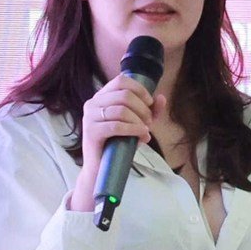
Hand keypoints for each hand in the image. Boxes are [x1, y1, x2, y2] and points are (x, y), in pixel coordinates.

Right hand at [66, 73, 158, 211]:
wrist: (101, 169)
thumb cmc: (118, 144)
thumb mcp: (137, 124)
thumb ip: (150, 111)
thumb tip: (161, 98)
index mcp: (101, 97)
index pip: (121, 81)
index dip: (140, 90)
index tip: (150, 104)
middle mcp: (92, 103)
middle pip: (124, 95)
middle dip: (142, 108)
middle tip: (149, 122)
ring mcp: (89, 117)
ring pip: (121, 110)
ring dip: (139, 120)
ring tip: (145, 131)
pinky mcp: (91, 132)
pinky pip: (116, 126)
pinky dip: (133, 130)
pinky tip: (142, 136)